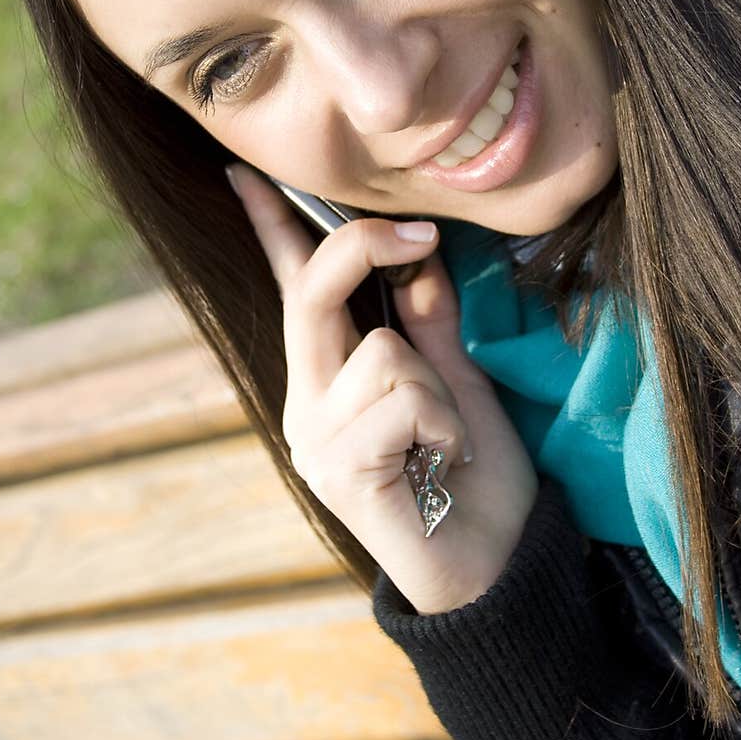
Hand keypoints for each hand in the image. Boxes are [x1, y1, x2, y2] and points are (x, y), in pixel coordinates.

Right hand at [229, 163, 538, 613]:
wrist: (497, 565)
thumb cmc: (476, 471)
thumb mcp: (458, 377)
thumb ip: (429, 318)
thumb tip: (414, 250)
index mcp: (329, 376)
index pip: (293, 288)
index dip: (271, 229)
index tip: (243, 174)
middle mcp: (308, 403)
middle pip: (313, 294)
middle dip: (363, 249)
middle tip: (424, 234)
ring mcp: (316, 438)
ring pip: (381, 352)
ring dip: (439, 388)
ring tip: (447, 440)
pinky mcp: (337, 470)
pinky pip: (403, 398)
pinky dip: (444, 422)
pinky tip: (444, 463)